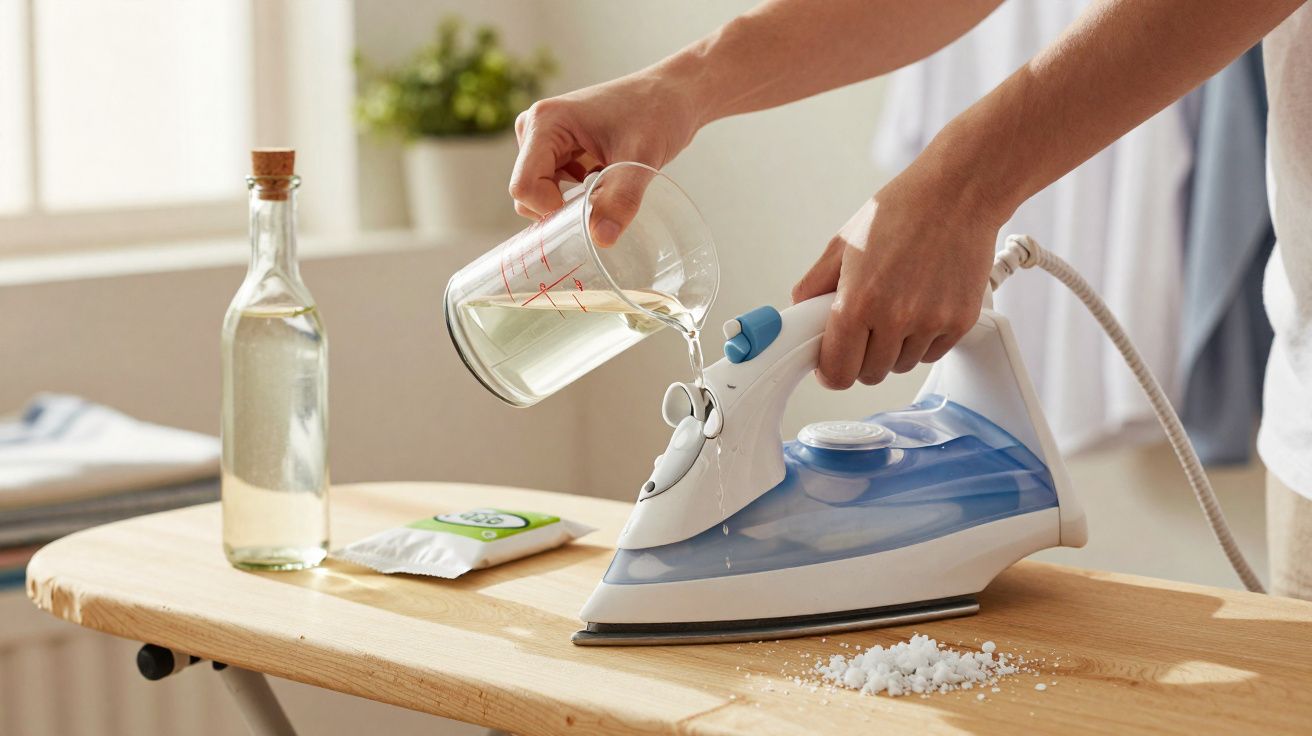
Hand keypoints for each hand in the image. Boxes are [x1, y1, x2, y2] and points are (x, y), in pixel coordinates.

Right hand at [509, 73, 699, 244]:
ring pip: (540, 192)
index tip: (588, 213)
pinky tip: (603, 181)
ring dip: (570, 202)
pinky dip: (576, 194)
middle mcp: (536, 126)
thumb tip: (601, 239)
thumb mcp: (640, 158)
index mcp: (546, 121)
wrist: (674, 94)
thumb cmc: (658, 112)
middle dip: (560, 208)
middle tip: (602, 203)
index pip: (524, 186)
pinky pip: (553, 185)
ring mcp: (545, 137)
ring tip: (606, 186)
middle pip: (528, 192)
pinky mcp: (558, 146)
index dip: (550, 210)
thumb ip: (620, 199)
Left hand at [791, 166, 1003, 388]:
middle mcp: (895, 317)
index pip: (837, 372)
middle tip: (864, 327)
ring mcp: (931, 323)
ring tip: (897, 307)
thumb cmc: (901, 211)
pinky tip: (922, 306)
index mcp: (858, 301)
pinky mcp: (960, 322)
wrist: (957, 194)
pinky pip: (931, 354)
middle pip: (870, 374)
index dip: (830, 371)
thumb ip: (814, 286)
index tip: (831, 362)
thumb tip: (800, 315)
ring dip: (893, 348)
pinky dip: (923, 340)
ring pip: (901, 365)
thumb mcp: (843, 244)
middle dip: (861, 356)